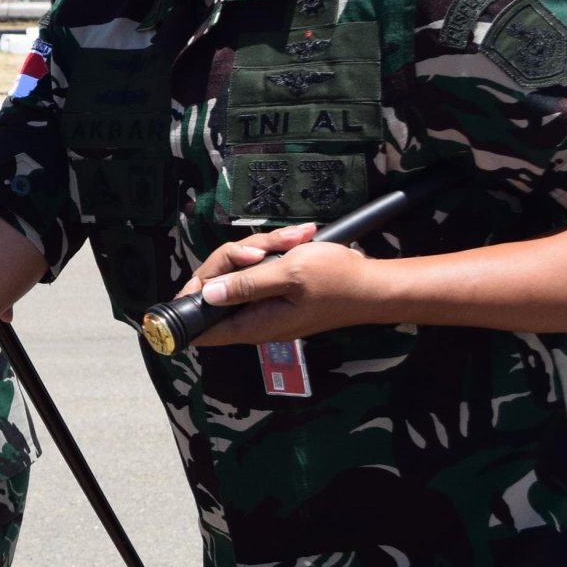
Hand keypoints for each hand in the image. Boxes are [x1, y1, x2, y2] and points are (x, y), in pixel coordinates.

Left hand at [180, 224, 383, 346]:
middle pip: (218, 286)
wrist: (376, 285)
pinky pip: (262, 268)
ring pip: (241, 271)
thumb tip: (206, 295)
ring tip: (294, 239)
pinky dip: (276, 250)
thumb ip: (245, 285)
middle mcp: (256, 317)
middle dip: (235, 258)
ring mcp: (267, 304)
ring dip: (263, 248)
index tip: (196, 281)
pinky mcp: (278, 291)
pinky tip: (298, 239)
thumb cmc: (337, 281)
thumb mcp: (288, 275)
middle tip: (263, 248)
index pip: (203, 327)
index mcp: (254, 322)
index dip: (189, 304)